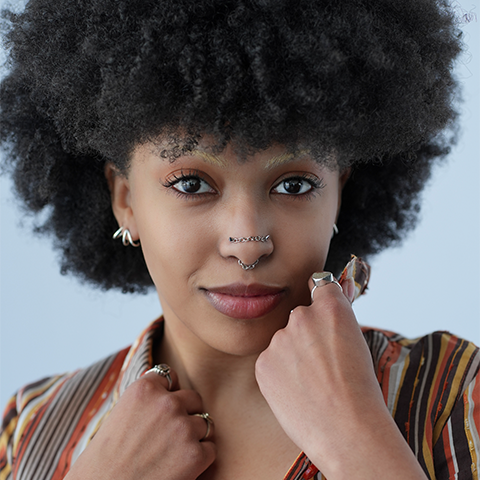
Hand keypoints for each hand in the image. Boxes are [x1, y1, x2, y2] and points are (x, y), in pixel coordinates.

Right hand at [65, 367, 214, 479]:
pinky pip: (210, 449)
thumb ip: (146, 401)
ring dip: (194, 437)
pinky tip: (181, 468)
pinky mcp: (195, 454)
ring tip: (172, 454)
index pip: (171, 376)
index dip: (169, 393)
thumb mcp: (119, 415)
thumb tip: (172, 393)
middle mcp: (166, 403)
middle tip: (169, 436)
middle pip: (193, 399)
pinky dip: (200, 460)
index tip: (161, 410)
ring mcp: (183, 427)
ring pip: (204, 423)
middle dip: (186, 414)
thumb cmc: (104, 461)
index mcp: (144, 389)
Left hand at [255, 275, 426, 478]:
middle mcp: (302, 317)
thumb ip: (340, 315)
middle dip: (307, 335)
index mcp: (330, 308)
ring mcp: (279, 340)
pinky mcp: (263, 363)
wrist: (347, 432)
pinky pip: (271, 361)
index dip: (321, 300)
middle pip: (300, 318)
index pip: (320, 285)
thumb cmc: (360, 391)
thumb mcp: (358, 343)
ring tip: (311, 384)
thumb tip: (337, 288)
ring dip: (292, 355)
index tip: (321, 313)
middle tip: (322, 365)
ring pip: (284, 341)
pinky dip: (280, 374)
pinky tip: (297, 392)